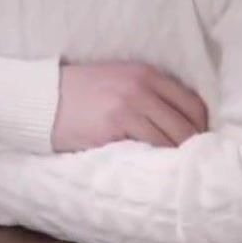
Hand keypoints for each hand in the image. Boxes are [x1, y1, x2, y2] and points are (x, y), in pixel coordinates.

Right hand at [53, 63, 208, 152]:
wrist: (41, 98)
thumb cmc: (80, 92)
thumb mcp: (119, 79)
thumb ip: (149, 92)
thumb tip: (182, 121)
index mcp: (146, 73)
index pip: (193, 104)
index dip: (200, 127)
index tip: (197, 142)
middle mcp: (140, 88)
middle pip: (186, 126)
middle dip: (191, 147)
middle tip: (187, 162)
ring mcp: (127, 108)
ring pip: (170, 142)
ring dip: (173, 158)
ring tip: (171, 169)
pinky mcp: (112, 129)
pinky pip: (147, 150)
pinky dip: (153, 161)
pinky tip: (150, 167)